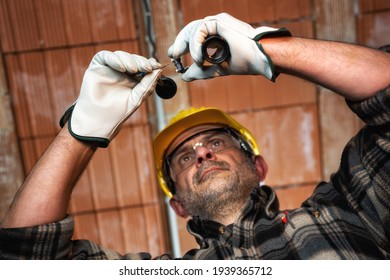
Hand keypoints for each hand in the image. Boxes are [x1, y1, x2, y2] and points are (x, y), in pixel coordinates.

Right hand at [60, 51, 161, 146]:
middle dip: (141, 61)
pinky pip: (106, 56)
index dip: (149, 63)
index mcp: (133, 79)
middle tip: (146, 67)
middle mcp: (122, 72)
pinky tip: (121, 68)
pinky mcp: (98, 66)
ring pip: (122, 55)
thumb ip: (148, 83)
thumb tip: (159, 70)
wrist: (100, 119)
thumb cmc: (119, 111)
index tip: (156, 65)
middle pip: (134, 59)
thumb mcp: (138, 97)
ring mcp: (110, 68)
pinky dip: (115, 59)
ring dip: (130, 60)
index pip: (143, 66)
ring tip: (133, 70)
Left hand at [167, 13, 289, 81]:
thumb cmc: (245, 62)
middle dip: (180, 43)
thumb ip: (201, 71)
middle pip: (190, 30)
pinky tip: (200, 58)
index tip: (175, 55)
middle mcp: (216, 28)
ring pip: (193, 30)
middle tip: (173, 55)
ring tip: (197, 62)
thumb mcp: (217, 69)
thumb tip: (184, 77)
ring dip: (190, 47)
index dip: (182, 44)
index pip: (194, 37)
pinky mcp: (219, 21)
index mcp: (216, 37)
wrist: (258, 57)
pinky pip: (200, 30)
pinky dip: (197, 45)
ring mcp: (217, 23)